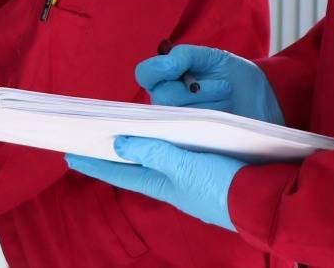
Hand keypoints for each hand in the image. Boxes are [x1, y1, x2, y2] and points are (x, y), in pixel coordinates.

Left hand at [66, 137, 243, 230]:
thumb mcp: (185, 168)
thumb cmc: (223, 187)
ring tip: (118, 135)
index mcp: (162, 184)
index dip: (95, 163)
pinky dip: (162, 144)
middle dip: (112, 154)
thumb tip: (119, 143)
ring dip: (135, 147)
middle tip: (90, 139)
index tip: (70, 155)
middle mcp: (171, 182)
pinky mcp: (206, 169)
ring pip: (154, 159)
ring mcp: (189, 178)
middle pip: (134, 165)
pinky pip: (175, 154)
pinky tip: (162, 135)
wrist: (263, 200)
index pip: (120, 172)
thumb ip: (154, 153)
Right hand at [136, 45, 282, 124]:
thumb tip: (168, 63)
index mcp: (167, 80)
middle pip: (163, 96)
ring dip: (211, 104)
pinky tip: (228, 116)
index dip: (157, 69)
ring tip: (229, 100)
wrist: (264, 103)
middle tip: (224, 86)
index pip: (145, 74)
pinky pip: (195, 135)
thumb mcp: (213, 58)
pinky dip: (216, 121)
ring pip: (181, 116)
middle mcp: (167, 105)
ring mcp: (179, 126)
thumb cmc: (236, 78)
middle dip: (196, 89)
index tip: (177, 66)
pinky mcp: (195, 146)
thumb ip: (186, 55)